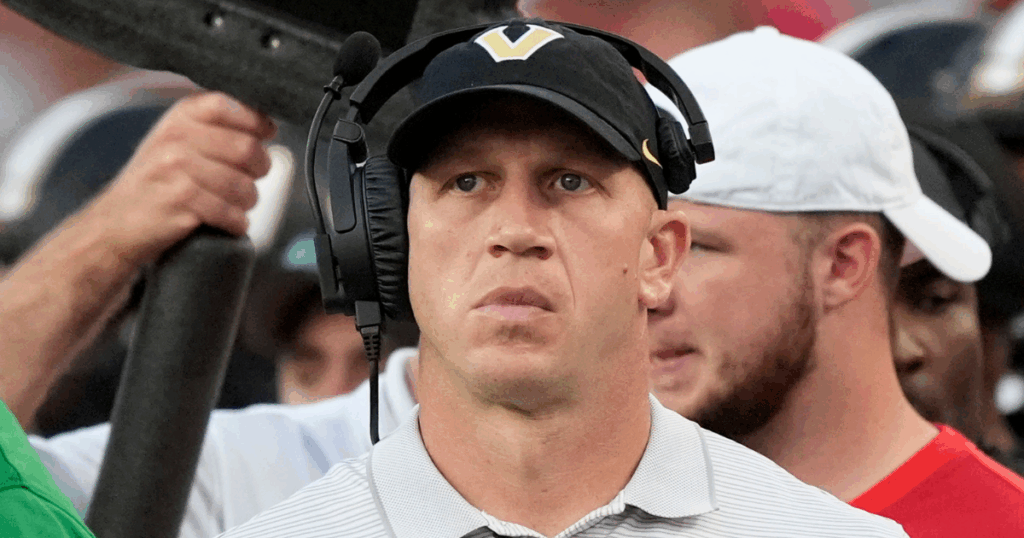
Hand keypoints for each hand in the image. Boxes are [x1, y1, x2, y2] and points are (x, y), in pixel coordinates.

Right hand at [85, 91, 276, 268]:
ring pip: (244, 185)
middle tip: (251, 179)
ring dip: (248, 202)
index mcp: (179, 117)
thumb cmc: (157, 182)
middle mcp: (176, 137)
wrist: (114, 224)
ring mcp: (176, 169)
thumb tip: (268, 124)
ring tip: (235, 205)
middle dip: (261, 169)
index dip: (257, 122)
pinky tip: (228, 223)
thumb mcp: (177, 141)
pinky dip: (237, 223)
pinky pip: (231, 213)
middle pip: (247, 149)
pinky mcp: (180, 202)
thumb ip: (215, 127)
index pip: (229, 105)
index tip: (266, 135)